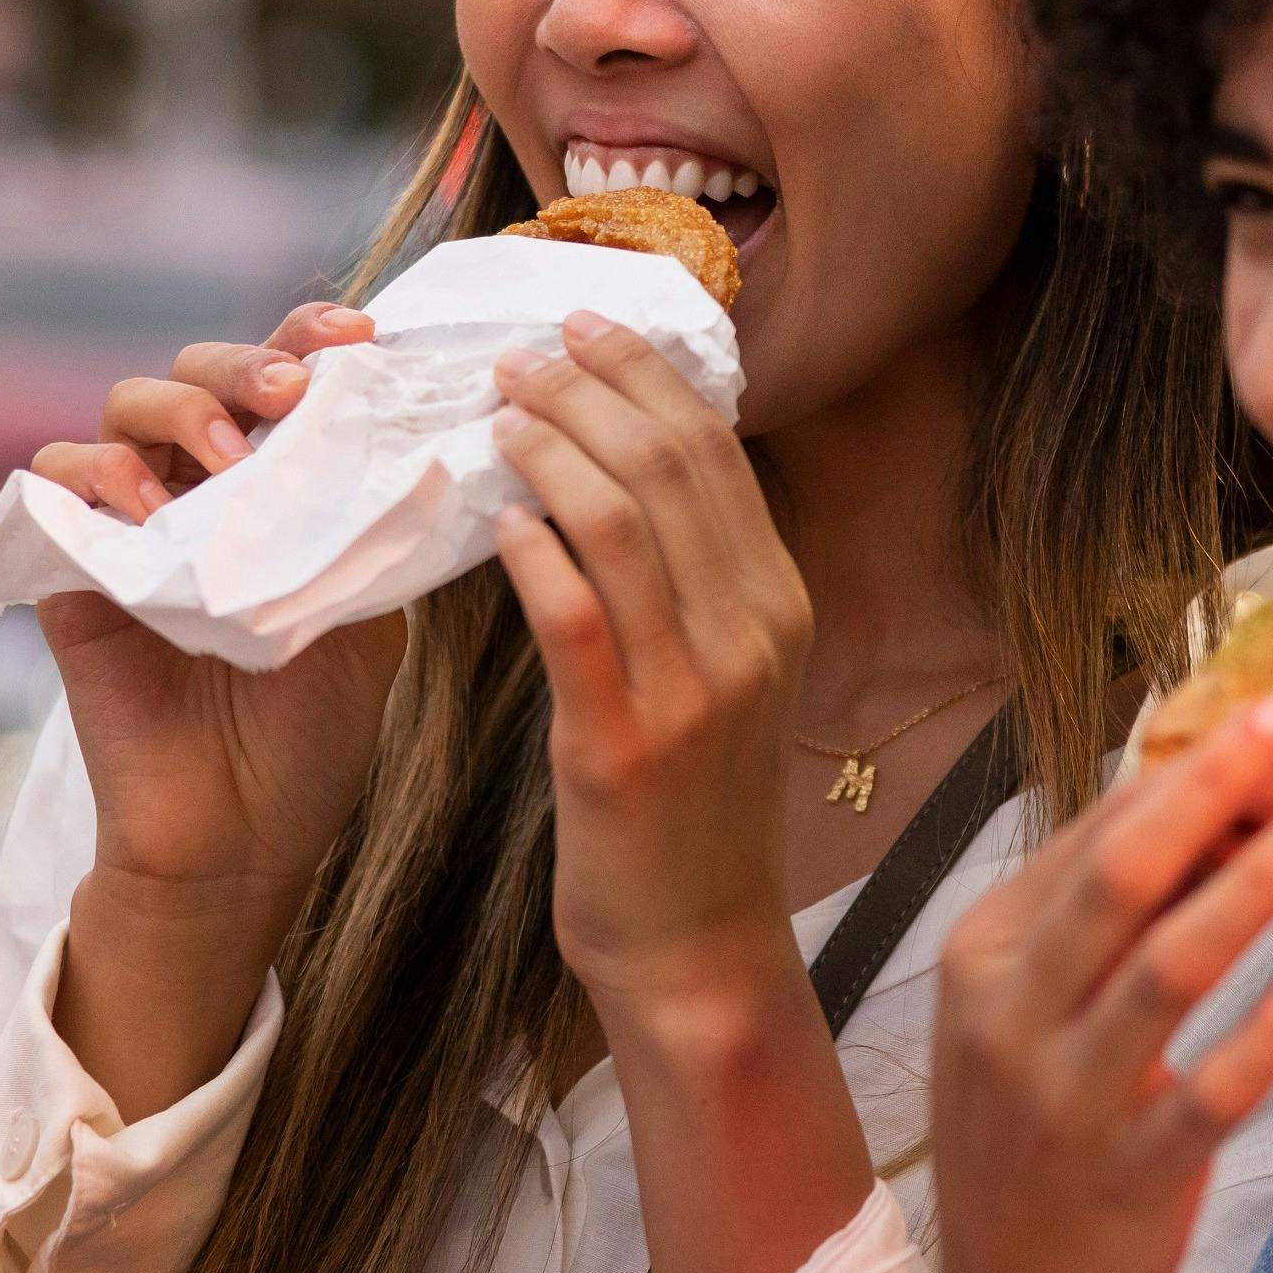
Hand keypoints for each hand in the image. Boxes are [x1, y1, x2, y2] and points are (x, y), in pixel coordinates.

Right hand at [28, 300, 405, 1118]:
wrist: (240, 839)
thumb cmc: (309, 732)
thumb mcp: (371, 614)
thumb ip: (382, 529)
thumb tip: (442, 446)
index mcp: (277, 486)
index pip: (285, 375)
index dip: (313, 336)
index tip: (363, 335)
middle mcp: (199, 489)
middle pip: (198, 367)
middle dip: (246, 359)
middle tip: (291, 389)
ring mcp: (129, 524)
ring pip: (123, 404)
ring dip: (180, 408)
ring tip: (231, 454)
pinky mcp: (69, 570)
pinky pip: (53, 482)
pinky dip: (99, 473)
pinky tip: (153, 505)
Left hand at [486, 312, 816, 1028]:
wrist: (696, 945)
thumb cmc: (690, 808)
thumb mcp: (722, 677)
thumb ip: (690, 581)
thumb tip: (619, 469)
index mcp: (780, 606)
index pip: (717, 454)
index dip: (647, 375)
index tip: (584, 327)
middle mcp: (752, 633)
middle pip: (671, 465)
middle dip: (592, 388)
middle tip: (522, 352)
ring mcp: (693, 688)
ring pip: (620, 521)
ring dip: (551, 447)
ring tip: (497, 411)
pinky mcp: (622, 743)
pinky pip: (572, 613)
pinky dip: (530, 547)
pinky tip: (493, 516)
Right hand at [933, 695, 1272, 1272]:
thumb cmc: (1039, 1114)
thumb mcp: (1035, 1002)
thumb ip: (1106, 908)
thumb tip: (1209, 791)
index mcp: (983, 954)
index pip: (1092, 838)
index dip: (1187, 773)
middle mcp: (1012, 1016)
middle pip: (1122, 879)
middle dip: (1213, 790)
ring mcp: (1067, 1097)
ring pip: (1172, 968)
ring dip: (1258, 883)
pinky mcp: (1132, 1169)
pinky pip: (1217, 1084)